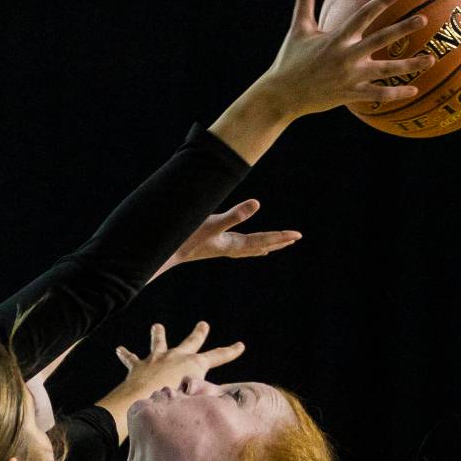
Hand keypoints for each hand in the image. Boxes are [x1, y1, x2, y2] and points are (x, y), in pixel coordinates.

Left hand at [96, 321, 244, 441]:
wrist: (143, 400)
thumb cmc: (173, 405)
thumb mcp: (198, 401)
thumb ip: (210, 400)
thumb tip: (227, 408)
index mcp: (194, 364)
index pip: (218, 356)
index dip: (231, 351)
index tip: (240, 345)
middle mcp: (177, 357)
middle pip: (191, 341)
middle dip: (198, 333)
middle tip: (203, 324)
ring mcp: (157, 359)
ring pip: (159, 343)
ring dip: (159, 335)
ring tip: (157, 326)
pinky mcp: (139, 366)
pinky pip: (131, 359)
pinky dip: (126, 354)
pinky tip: (119, 349)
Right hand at [152, 199, 301, 279]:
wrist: (163, 255)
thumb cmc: (185, 239)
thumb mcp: (211, 223)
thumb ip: (235, 214)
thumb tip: (257, 204)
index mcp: (232, 245)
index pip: (262, 240)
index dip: (280, 237)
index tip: (297, 235)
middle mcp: (228, 248)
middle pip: (259, 245)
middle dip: (277, 241)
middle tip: (294, 238)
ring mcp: (219, 247)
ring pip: (248, 247)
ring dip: (263, 244)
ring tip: (275, 245)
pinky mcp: (210, 244)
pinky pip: (234, 246)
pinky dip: (245, 245)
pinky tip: (242, 246)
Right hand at [207, 0, 433, 163]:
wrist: (282, 95)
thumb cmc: (290, 60)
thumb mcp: (298, 29)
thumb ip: (305, 1)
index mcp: (336, 38)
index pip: (363, 15)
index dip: (382, 1)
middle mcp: (346, 56)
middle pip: (381, 40)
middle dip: (403, 28)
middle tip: (423, 19)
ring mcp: (350, 77)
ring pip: (386, 71)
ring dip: (410, 65)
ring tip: (430, 59)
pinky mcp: (350, 95)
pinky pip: (378, 95)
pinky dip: (397, 93)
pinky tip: (414, 89)